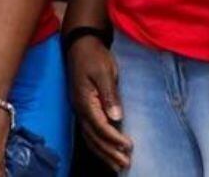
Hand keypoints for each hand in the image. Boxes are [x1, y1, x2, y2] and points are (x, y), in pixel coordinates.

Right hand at [67, 36, 131, 170]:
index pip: (100, 126)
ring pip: (89, 138)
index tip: (129, 147)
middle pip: (93, 137)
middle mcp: (80, 109)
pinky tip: (106, 152)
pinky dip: (97, 145)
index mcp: (85, 101)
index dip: (114, 138)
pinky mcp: (83, 108)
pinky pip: (88, 132)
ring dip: (103, 153)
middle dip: (109, 152)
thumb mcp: (104, 72)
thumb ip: (110, 95)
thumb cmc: (94, 56)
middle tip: (125, 164)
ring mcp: (80, 109)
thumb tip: (117, 118)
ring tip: (117, 166)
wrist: (81, 44)